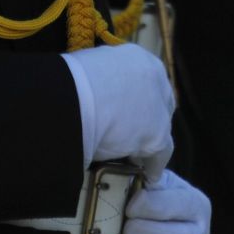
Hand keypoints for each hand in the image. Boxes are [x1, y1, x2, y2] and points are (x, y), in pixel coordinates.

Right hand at [60, 43, 175, 177]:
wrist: (76, 97)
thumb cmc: (73, 79)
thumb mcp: (91, 67)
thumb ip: (102, 77)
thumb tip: (94, 87)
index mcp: (138, 59)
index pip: (145, 81)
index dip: (135, 98)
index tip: (125, 111)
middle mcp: (156, 80)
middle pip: (158, 103)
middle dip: (147, 118)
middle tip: (131, 132)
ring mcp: (160, 108)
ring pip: (160, 128)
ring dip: (148, 141)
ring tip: (135, 156)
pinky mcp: (158, 135)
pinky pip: (160, 154)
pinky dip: (152, 165)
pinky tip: (147, 175)